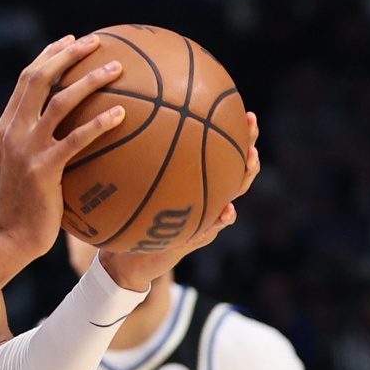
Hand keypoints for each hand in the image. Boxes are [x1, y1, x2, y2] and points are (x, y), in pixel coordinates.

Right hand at [0, 35, 125, 250]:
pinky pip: (76, 139)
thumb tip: (71, 129)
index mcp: (7, 126)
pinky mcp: (43, 169)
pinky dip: (99, 122)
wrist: (10, 236)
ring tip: (116, 68)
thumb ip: (37, 143)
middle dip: (67, 54)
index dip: (49, 55)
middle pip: (38, 79)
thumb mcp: (21, 166)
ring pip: (59, 102)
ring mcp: (26, 149)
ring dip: (89, 80)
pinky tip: (122, 114)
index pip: (26, 79)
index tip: (71, 40)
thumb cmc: (24, 205)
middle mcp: (13, 131)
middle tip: (96, 41)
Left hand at [99, 112, 260, 290]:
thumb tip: (118, 119)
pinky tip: (228, 210)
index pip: (218, 153)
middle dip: (247, 147)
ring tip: (251, 160)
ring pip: (232, 195)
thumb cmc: (129, 216)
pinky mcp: (194, 240)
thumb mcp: (128, 187)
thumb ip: (131, 163)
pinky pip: (212, 228)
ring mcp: (205, 219)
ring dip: (243, 178)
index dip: (233, 133)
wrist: (128, 258)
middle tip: (251, 126)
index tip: (241, 110)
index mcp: (192, 182)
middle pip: (235, 169)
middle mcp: (205, 197)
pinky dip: (221, 219)